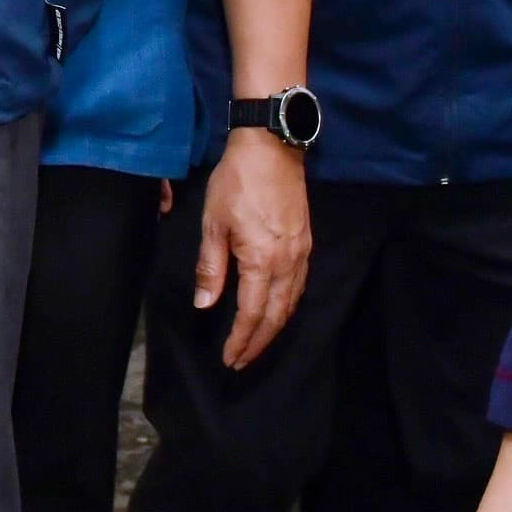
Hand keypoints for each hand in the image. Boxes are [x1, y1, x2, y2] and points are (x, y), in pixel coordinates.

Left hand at [197, 130, 311, 368]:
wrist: (271, 150)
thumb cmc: (236, 183)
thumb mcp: (213, 224)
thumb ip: (211, 268)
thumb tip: (204, 305)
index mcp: (262, 261)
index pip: (251, 313)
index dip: (241, 340)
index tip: (229, 359)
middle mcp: (288, 264)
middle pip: (276, 316)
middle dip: (258, 343)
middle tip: (241, 361)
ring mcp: (301, 255)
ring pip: (291, 304)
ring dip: (273, 328)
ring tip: (255, 344)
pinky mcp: (306, 245)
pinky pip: (298, 287)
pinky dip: (286, 307)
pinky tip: (274, 312)